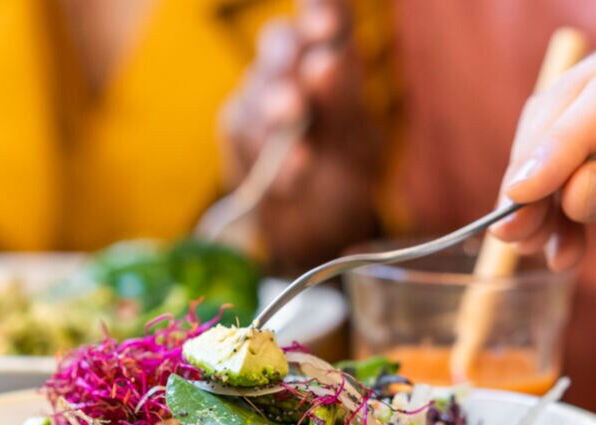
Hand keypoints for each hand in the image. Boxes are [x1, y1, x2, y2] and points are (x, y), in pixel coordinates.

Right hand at [220, 0, 381, 272]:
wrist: (317, 232)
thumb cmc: (344, 176)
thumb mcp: (359, 142)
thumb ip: (343, 101)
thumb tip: (324, 60)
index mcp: (332, 59)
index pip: (327, 17)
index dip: (321, 10)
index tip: (325, 24)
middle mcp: (291, 69)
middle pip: (280, 42)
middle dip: (290, 58)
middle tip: (312, 74)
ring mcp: (259, 98)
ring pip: (258, 88)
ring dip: (278, 114)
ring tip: (302, 149)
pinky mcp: (237, 132)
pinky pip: (242, 131)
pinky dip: (268, 155)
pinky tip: (294, 175)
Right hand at [493, 3, 595, 280]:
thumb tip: (571, 194)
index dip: (562, 143)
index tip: (522, 191)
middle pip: (573, 104)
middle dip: (538, 170)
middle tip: (512, 227)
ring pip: (561, 134)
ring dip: (541, 195)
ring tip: (531, 246)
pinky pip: (575, 165)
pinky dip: (561, 208)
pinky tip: (563, 250)